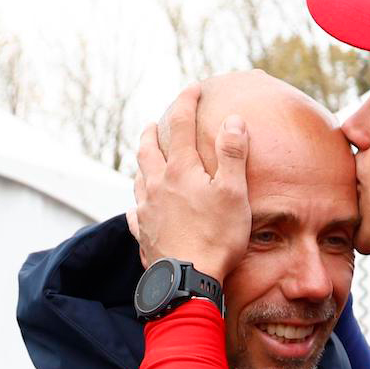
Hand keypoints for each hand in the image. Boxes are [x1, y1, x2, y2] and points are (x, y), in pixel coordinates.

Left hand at [127, 82, 250, 280]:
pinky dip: (137, 204)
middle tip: (153, 123)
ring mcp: (146, 209)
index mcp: (180, 170)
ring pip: (138, 178)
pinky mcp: (143, 234)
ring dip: (141, 163)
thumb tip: (233, 120)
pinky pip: (135, 213)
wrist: (188, 280)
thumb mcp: (234, 193)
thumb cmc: (217, 236)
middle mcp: (157, 184)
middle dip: (150, 131)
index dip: (186, 102)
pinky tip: (138, 208)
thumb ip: (233, 154)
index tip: (193, 88)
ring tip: (146, 160)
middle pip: (147, 148)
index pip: (179, 124)